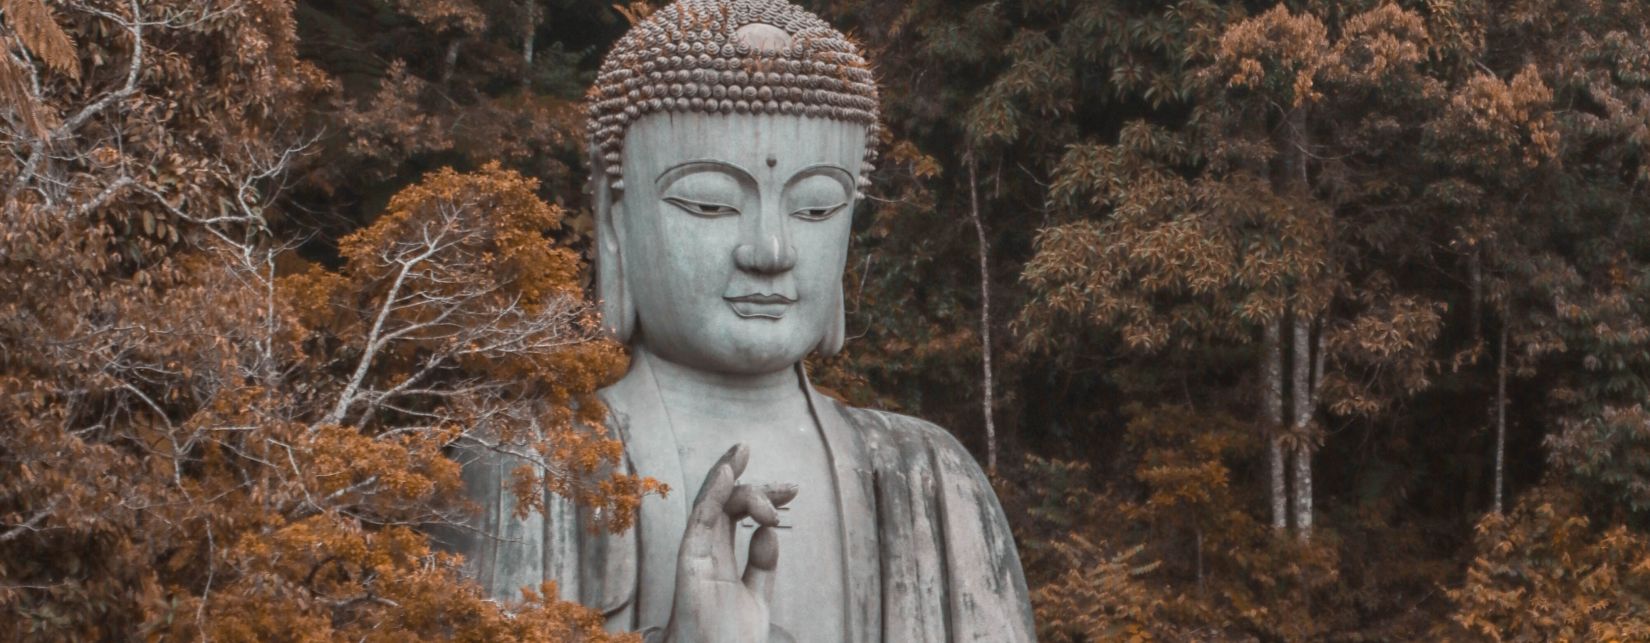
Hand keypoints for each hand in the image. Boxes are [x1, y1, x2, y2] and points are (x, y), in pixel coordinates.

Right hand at [663, 443, 797, 642]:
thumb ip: (762, 566)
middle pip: (722, 503)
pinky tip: (725, 473)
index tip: (792, 490)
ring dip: (725, 476)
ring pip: (709, 505)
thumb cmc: (730, 641)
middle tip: (759, 458)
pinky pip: (699, 524)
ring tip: (742, 453)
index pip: (735, 514)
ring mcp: (695, 559)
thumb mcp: (756, 599)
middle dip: (744, 477)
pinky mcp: (689, 567)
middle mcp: (705, 555)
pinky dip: (711, 495)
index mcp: (720, 562)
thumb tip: (770, 531)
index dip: (762, 495)